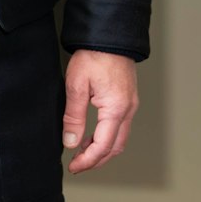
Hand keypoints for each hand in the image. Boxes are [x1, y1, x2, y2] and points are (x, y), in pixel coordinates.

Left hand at [63, 50, 138, 174]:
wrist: (109, 35)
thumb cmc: (94, 55)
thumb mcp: (77, 86)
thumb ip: (74, 117)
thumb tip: (70, 142)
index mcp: (116, 108)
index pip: (103, 146)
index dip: (88, 160)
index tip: (73, 166)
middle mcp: (128, 109)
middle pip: (115, 147)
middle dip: (96, 160)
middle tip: (77, 165)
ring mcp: (130, 104)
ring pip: (119, 138)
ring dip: (102, 149)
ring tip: (81, 153)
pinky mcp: (128, 99)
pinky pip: (120, 126)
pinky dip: (107, 137)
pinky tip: (92, 136)